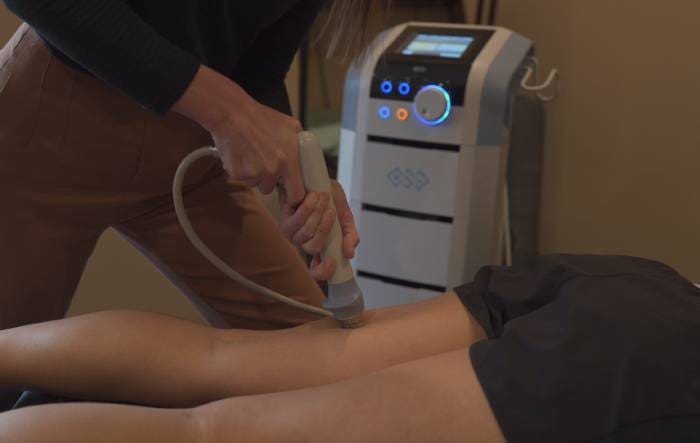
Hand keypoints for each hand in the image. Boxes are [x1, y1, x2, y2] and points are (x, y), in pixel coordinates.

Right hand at [172, 65, 305, 205]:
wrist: (232, 113)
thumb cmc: (261, 117)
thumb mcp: (290, 125)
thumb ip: (300, 144)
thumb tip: (307, 156)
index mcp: (289, 160)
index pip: (296, 194)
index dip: (292, 197)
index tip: (288, 194)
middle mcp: (273, 170)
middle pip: (269, 189)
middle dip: (267, 180)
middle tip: (262, 162)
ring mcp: (254, 173)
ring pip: (254, 183)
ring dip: (253, 174)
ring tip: (250, 154)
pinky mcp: (237, 173)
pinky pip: (241, 178)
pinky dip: (239, 170)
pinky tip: (240, 153)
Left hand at [279, 180, 359, 280]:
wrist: (313, 178)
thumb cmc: (328, 197)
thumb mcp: (345, 216)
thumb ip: (350, 234)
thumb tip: (350, 254)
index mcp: (322, 246)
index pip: (318, 270)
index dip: (324, 271)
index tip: (333, 262)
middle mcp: (306, 244)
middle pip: (313, 248)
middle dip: (325, 228)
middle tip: (331, 211)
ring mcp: (294, 235)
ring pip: (306, 233)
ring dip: (317, 213)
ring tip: (323, 197)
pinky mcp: (284, 222)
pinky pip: (296, 220)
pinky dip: (307, 207)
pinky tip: (312, 196)